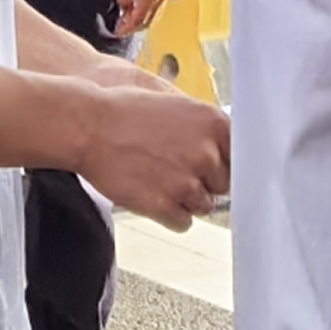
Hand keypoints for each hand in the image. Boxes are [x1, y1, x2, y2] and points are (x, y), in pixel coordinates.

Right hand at [57, 72, 229, 225]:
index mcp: (214, 123)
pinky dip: (169, 214)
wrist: (88, 127)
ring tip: (157, 178)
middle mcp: (206, 153)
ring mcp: (187, 182)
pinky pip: (183, 222)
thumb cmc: (126, 113)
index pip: (243, 158)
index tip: (217, 169)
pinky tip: (151, 193)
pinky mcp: (165, 205)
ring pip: (204, 206)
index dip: (226, 164)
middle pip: (224, 185)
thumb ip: (207, 130)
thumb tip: (228, 154)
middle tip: (174, 168)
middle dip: (203, 181)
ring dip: (185, 198)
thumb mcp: (177, 107)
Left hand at [111, 0, 176, 38]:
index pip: (138, 19)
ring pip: (154, 16)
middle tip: (122, 29)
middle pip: (148, 21)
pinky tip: (138, 9)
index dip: (127, 28)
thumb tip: (124, 11)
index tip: (117, 32)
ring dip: (142, 20)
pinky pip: (158, 8)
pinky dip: (148, 12)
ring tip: (128, 21)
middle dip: (134, 27)